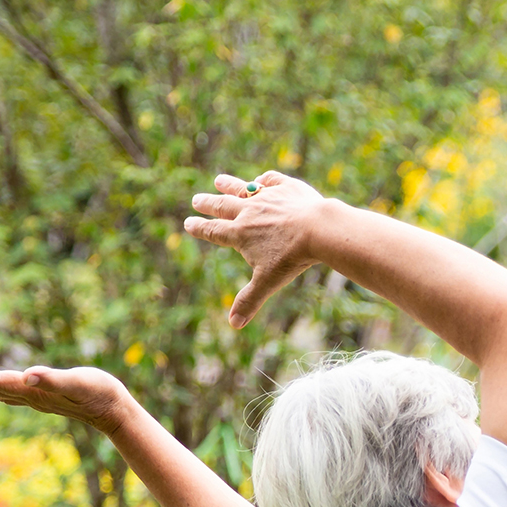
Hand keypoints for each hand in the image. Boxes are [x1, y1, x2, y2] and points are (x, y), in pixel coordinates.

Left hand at [0, 358, 130, 433]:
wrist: (114, 411)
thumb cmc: (99, 392)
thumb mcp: (78, 382)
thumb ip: (52, 379)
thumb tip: (27, 375)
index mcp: (35, 392)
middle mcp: (31, 397)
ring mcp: (37, 399)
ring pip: (1, 391)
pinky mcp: (45, 397)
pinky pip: (13, 393)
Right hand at [183, 171, 330, 326]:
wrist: (318, 230)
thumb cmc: (292, 258)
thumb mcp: (268, 281)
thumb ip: (249, 301)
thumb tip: (234, 325)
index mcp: (240, 234)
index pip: (214, 231)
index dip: (200, 228)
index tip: (188, 223)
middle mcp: (249, 212)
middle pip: (223, 206)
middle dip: (208, 204)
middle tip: (196, 200)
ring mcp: (268, 197)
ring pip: (243, 189)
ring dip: (230, 185)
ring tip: (219, 181)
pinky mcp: (287, 188)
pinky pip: (271, 180)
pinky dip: (264, 180)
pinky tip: (261, 181)